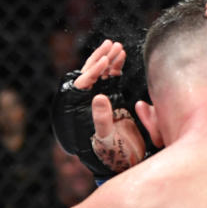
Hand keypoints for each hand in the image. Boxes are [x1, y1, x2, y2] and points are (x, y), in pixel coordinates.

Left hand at [52, 39, 148, 179]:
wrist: (124, 164)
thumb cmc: (111, 155)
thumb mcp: (106, 139)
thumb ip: (101, 119)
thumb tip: (98, 97)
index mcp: (82, 109)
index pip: (85, 82)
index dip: (96, 69)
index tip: (107, 59)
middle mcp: (89, 102)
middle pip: (91, 73)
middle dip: (102, 57)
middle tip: (111, 43)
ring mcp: (102, 101)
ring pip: (102, 74)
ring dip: (110, 60)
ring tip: (117, 46)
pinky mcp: (114, 102)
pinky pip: (112, 81)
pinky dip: (117, 68)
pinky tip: (122, 58)